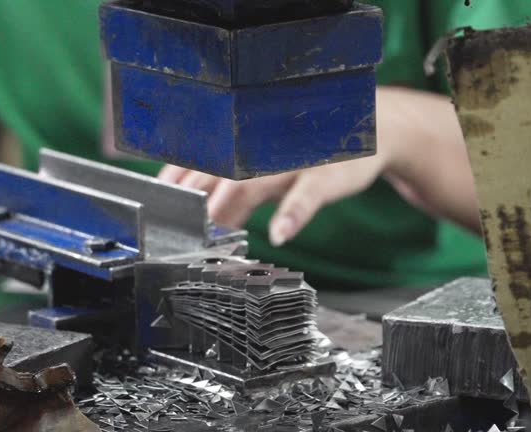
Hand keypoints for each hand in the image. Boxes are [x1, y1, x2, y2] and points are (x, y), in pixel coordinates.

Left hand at [159, 154, 388, 245]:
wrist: (369, 130)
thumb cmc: (307, 149)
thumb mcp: (264, 158)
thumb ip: (228, 178)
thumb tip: (186, 198)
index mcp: (248, 143)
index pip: (202, 161)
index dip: (178, 181)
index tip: (161, 205)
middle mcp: (265, 148)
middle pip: (221, 174)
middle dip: (199, 201)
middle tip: (183, 228)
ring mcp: (296, 159)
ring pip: (255, 181)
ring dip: (231, 206)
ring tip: (216, 230)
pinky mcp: (327, 175)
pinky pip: (307, 195)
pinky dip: (292, 214)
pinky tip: (279, 233)